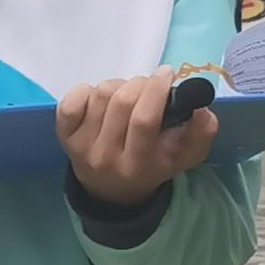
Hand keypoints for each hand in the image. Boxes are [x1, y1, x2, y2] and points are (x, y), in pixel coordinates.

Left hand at [55, 68, 221, 211]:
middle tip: (150, 84)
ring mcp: (81, 147)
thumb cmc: (154, 165)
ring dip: (119, 85)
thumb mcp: (185, 156)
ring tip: (129, 94)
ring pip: (100, 96)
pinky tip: (100, 98)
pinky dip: (86, 90)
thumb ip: (200, 133)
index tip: (167, 74)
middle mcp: (106, 158)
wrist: (113, 190)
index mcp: (139, 165)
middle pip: (121, 103)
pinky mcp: (63, 136)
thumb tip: (201, 107)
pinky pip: (71, 102)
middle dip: (141, 83)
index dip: (156, 90)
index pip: (143, 120)